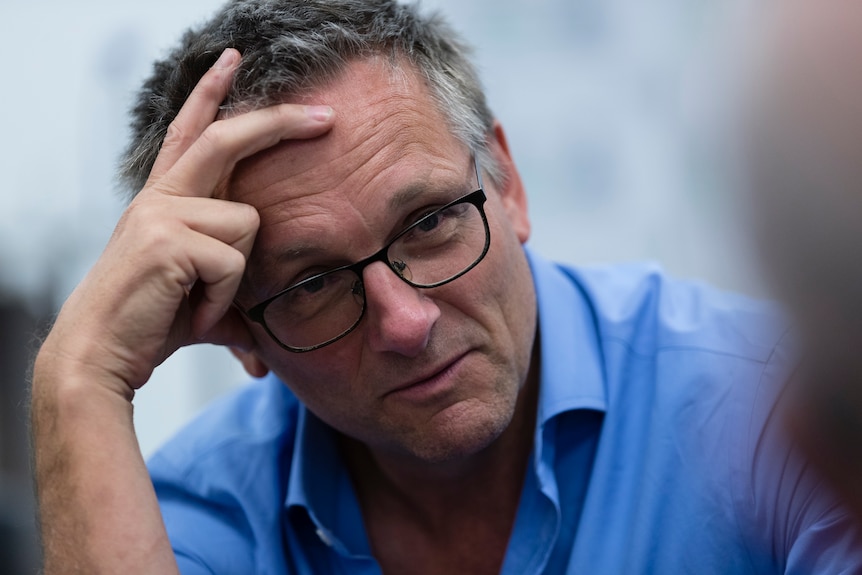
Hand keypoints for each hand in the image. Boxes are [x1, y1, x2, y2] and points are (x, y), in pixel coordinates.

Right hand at [30, 48, 334, 573]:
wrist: (98, 356)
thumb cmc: (149, 325)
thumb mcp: (200, 299)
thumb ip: (233, 303)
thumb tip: (265, 356)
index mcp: (165, 199)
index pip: (190, 133)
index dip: (210, 92)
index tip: (232, 60)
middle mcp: (161, 196)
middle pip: (226, 139)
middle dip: (279, 123)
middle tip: (327, 118)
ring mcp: (162, 214)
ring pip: (248, 223)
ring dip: (237, 276)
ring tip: (198, 302)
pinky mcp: (167, 241)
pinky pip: (233, 262)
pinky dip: (224, 299)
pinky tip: (192, 312)